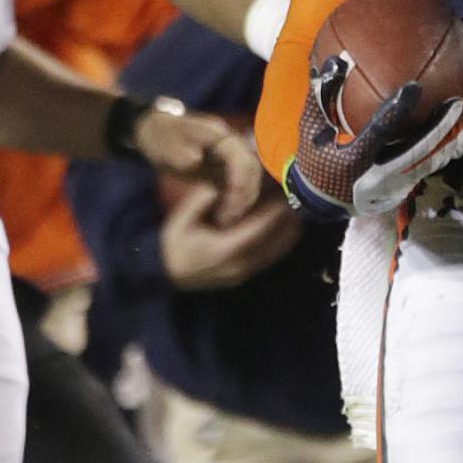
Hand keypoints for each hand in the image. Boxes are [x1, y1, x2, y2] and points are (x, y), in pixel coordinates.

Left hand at [131, 103, 266, 217]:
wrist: (156, 131)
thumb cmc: (160, 136)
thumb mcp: (164, 144)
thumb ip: (180, 152)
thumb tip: (196, 159)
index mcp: (216, 134)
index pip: (238, 156)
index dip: (239, 177)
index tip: (230, 199)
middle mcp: (228, 144)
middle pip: (250, 168)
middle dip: (244, 193)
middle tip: (226, 215)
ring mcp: (228, 157)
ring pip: (249, 179)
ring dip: (243, 200)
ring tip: (224, 219)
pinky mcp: (223, 170)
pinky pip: (238, 186)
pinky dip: (236, 201)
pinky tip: (223, 216)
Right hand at [159, 181, 300, 291]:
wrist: (165, 274)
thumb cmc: (174, 244)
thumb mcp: (181, 218)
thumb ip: (201, 201)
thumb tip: (220, 186)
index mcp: (224, 249)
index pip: (258, 229)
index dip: (275, 212)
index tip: (286, 194)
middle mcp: (240, 264)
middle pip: (275, 242)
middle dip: (288, 220)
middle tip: (297, 198)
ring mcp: (244, 273)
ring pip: (277, 252)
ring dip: (288, 231)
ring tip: (296, 209)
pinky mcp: (245, 276)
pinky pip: (270, 259)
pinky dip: (282, 243)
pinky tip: (287, 227)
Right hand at [287, 60, 462, 219]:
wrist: (323, 203)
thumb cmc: (317, 160)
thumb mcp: (312, 130)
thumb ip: (323, 97)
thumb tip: (336, 61)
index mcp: (354, 161)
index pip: (380, 132)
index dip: (398, 110)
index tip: (415, 87)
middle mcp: (378, 176)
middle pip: (416, 151)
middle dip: (439, 128)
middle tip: (456, 104)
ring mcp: (393, 187)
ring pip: (428, 164)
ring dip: (449, 142)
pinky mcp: (402, 190)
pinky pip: (427, 169)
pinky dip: (443, 153)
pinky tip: (457, 137)